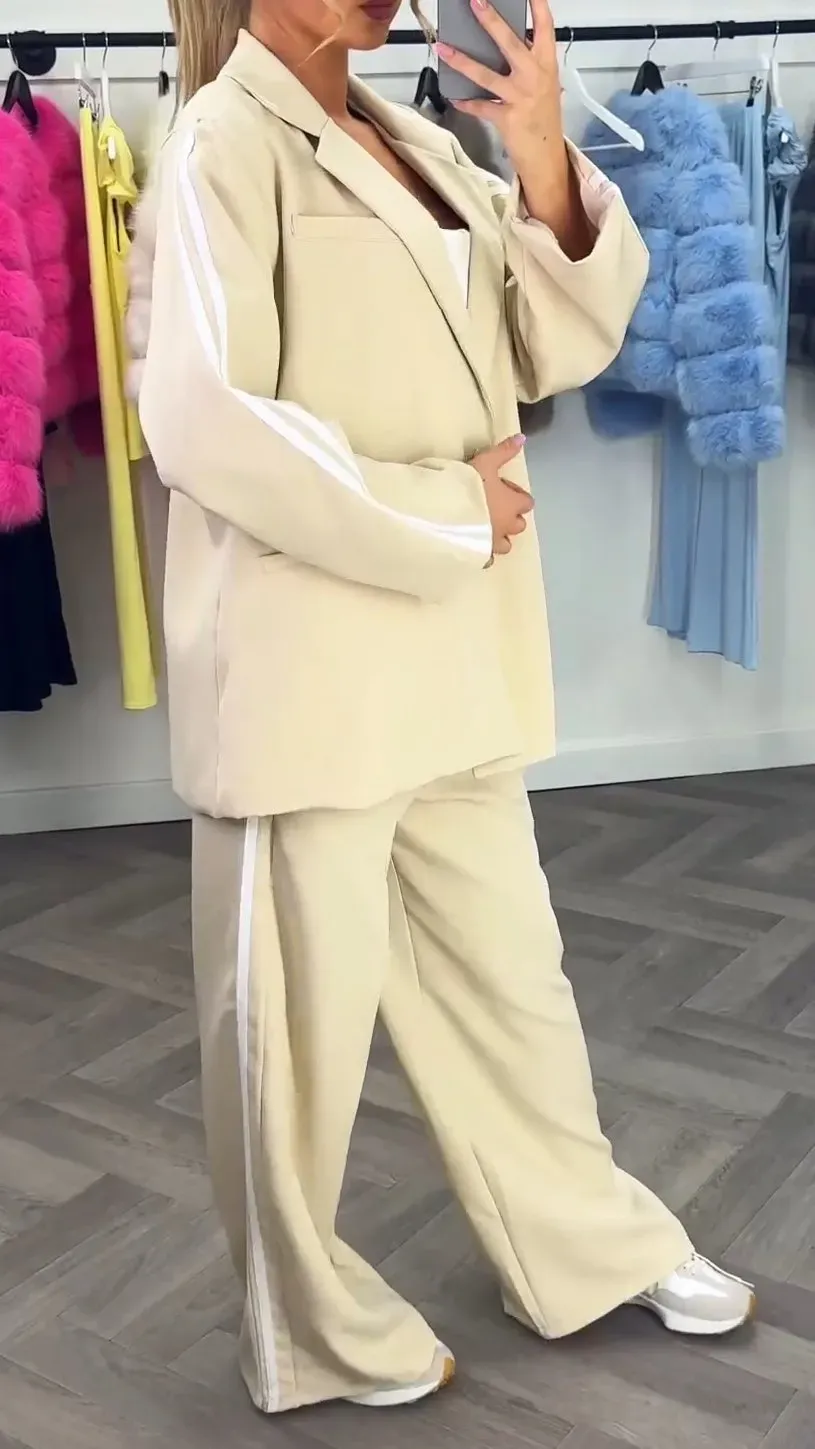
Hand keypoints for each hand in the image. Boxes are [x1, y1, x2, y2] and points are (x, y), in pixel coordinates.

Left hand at [435, 0, 561, 169]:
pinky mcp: (507, 117)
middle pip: (510, 42)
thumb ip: (530, 62)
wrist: (547, 157)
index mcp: (547, 64)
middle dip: (491, 20)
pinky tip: (454, 97)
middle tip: (475, 1)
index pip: (545, 26)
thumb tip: (506, 42)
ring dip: (461, 61)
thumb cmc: (544, 118)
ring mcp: (520, 97)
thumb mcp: (545, 84)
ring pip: (486, 74)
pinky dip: (466, 103)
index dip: (537, 5)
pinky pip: (480, 107)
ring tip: (443, 47)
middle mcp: (535, 76)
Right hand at [470, 434, 533, 559]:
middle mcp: (507, 526)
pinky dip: (485, 553)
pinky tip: (475, 545)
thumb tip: (522, 438)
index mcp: (512, 504)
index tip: (502, 489)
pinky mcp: (480, 553)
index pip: (526, 502)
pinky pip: (487, 558)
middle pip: (519, 525)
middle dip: (511, 518)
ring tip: (484, 527)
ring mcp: (494, 542)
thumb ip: (504, 452)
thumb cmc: (470, 485)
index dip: (517, 496)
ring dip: (500, 536)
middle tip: (493, 507)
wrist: (447, 510)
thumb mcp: (486, 462)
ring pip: (506, 544)